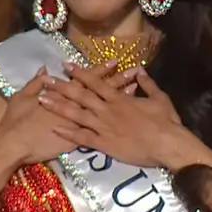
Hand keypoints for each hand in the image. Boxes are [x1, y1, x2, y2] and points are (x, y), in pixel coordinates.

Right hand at [0, 62, 129, 164]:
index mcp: (62, 96)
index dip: (99, 71)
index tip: (113, 62)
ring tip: (135, 89)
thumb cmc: (15, 122)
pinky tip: (123, 117)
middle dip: (116, 81)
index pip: (84, 81)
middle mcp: (74, 108)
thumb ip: (33, 84)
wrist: (14, 145)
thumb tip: (45, 70)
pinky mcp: (77, 141)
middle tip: (131, 70)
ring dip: (119, 98)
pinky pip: (101, 129)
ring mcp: (78, 125)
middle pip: (99, 92)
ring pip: (103, 109)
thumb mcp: (21, 98)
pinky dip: (114, 122)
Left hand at [39, 63, 185, 167]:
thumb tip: (139, 70)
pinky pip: (82, 138)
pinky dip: (68, 133)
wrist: (169, 145)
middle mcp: (108, 110)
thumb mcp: (160, 98)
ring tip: (42, 100)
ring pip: (77, 115)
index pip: (96, 82)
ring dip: (58, 106)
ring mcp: (104, 127)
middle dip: (61, 87)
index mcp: (120, 99)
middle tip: (45, 80)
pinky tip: (54, 129)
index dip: (80, 73)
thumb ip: (148, 84)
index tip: (66, 65)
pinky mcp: (104, 144)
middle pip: (80, 96)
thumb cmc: (167, 122)